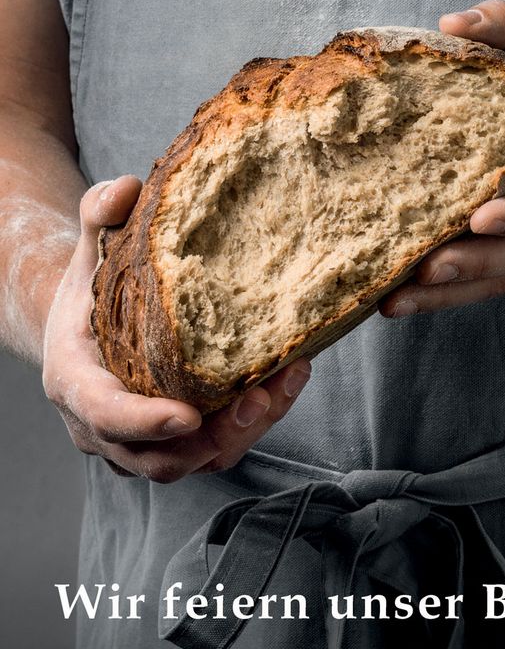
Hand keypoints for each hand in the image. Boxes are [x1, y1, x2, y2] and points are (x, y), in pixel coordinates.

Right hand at [42, 176, 310, 481]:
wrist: (85, 326)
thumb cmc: (90, 289)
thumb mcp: (91, 248)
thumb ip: (101, 215)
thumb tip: (127, 189)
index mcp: (75, 382)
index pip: (106, 415)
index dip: (145, 422)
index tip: (189, 415)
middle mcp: (103, 426)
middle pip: (160, 456)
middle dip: (215, 436)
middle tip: (261, 398)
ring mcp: (138, 442)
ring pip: (196, 459)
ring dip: (245, 431)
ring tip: (285, 383)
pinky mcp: (172, 443)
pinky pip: (215, 448)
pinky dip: (253, 423)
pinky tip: (285, 379)